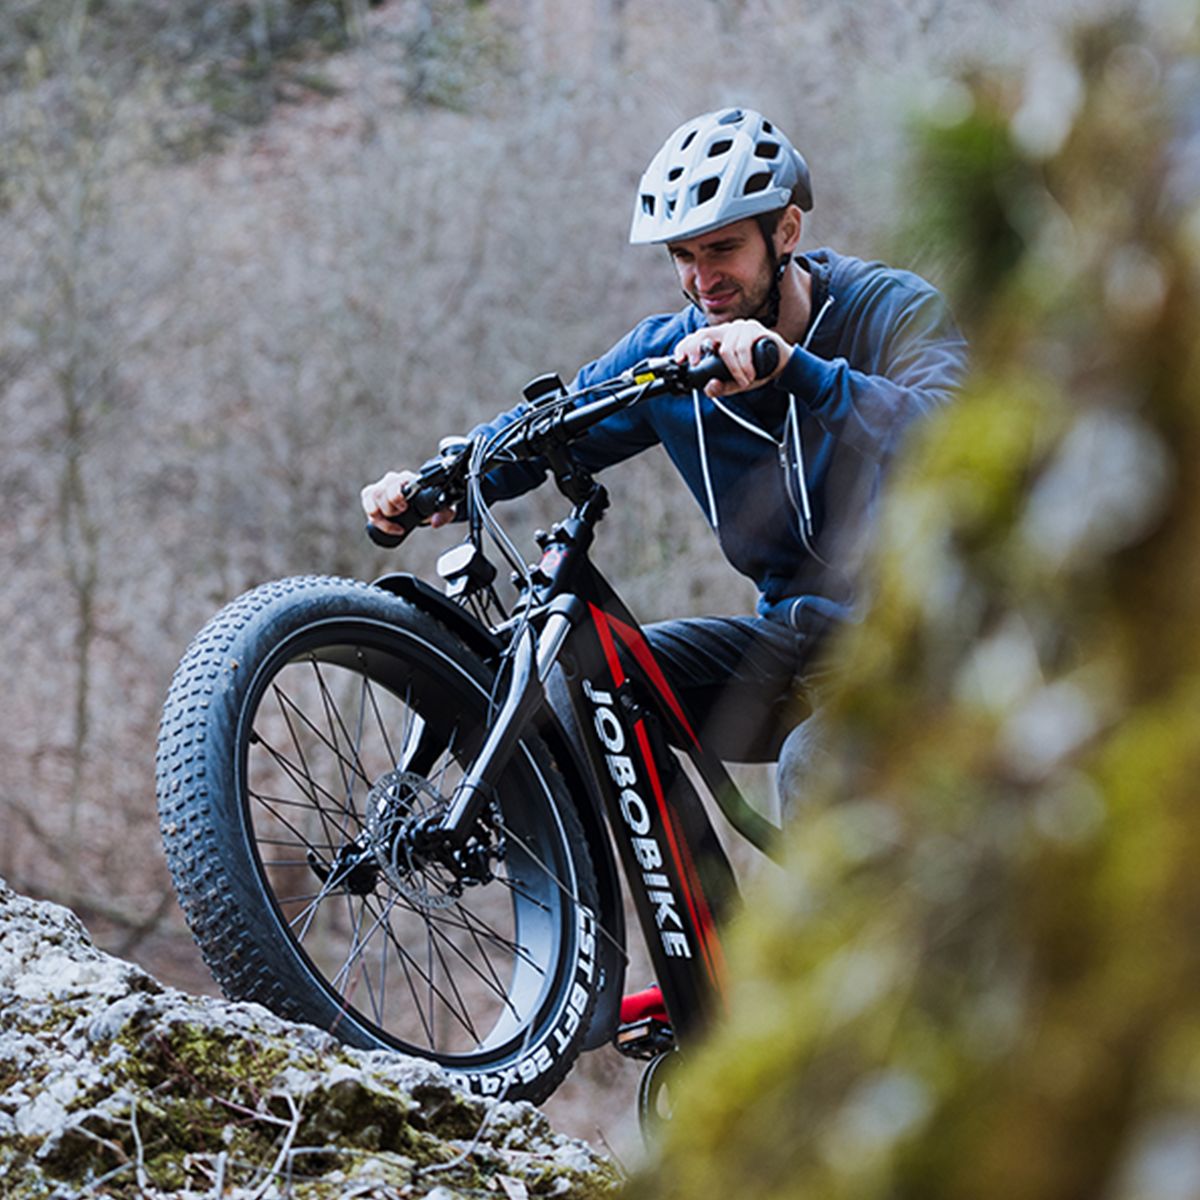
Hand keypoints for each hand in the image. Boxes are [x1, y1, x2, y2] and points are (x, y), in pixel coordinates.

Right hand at [360, 469, 454, 536]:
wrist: (421, 503)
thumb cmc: (430, 503)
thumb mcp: (442, 508)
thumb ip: (445, 514)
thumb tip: (435, 522)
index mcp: (408, 480)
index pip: (396, 483)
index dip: (396, 498)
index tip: (404, 509)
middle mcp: (392, 480)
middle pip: (381, 492)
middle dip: (390, 509)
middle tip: (401, 514)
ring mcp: (381, 487)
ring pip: (371, 496)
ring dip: (380, 513)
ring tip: (393, 520)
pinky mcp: (372, 495)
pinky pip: (366, 502)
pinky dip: (373, 516)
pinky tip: (382, 523)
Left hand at [674, 320, 790, 396]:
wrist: (782, 365)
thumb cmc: (757, 370)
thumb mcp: (735, 384)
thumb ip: (721, 387)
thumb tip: (709, 388)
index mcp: (720, 339)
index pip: (697, 337)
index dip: (685, 347)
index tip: (678, 360)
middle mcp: (727, 330)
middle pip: (704, 334)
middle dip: (696, 350)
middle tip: (698, 365)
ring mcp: (740, 327)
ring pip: (725, 348)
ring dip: (734, 370)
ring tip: (744, 380)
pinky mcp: (754, 329)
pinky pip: (741, 348)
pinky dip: (743, 366)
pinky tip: (750, 375)